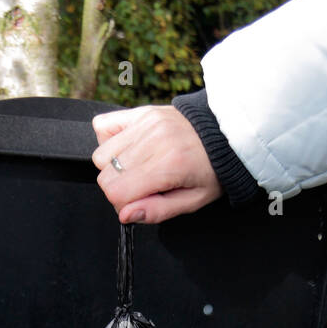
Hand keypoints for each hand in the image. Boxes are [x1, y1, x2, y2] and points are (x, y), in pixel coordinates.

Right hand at [92, 105, 222, 224]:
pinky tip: (128, 150)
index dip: (123, 205)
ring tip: (137, 169)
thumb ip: (157, 211)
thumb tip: (126, 215)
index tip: (140, 203)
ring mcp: (145, 123)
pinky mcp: (141, 112)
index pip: (117, 192)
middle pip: (106, 175)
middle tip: (141, 188)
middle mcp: (153, 140)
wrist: (225, 135)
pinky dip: (109, 141)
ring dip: (113, 168)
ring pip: (101, 154)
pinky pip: (103, 126)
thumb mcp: (193, 201)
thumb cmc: (211, 171)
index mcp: (169, 165)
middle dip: (118, 189)